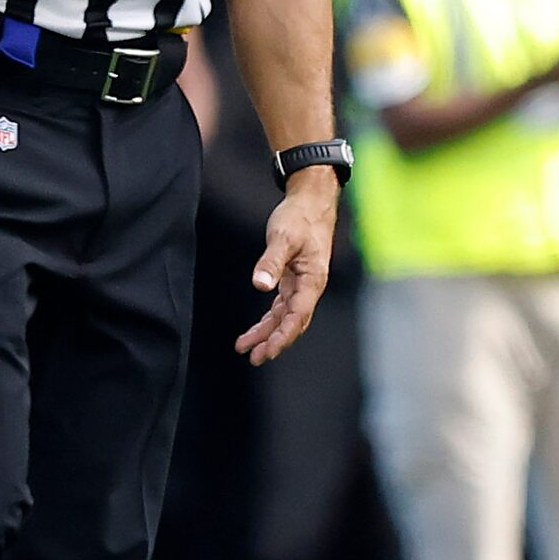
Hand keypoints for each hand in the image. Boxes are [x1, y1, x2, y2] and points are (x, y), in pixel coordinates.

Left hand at [234, 176, 335, 365]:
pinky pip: (281, 305)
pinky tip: (255, 330)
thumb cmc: (300, 217)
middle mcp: (309, 286)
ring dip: (267, 333)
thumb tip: (260, 285)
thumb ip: (271, 261)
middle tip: (254, 358)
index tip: (267, 351)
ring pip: (284, 316)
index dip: (283, 335)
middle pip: (292, 322)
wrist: (311, 201)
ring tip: (246, 349)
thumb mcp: (283, 237)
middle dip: (274, 341)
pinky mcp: (293, 277)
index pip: (297, 316)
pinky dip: (268, 319)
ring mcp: (301, 283)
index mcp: (312, 280)